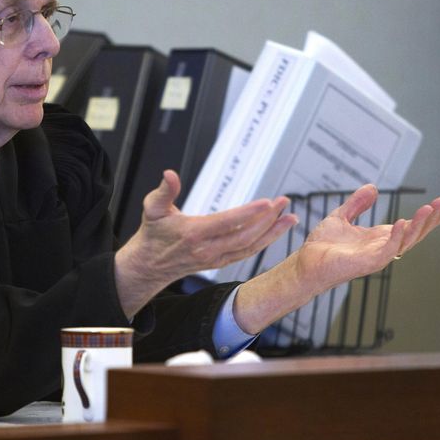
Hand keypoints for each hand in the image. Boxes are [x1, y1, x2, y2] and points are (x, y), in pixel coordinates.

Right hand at [114, 170, 297, 317]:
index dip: (248, 213)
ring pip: (250, 246)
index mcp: (193, 234)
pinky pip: (247, 252)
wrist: (148, 265)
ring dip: (273, 232)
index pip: (226, 223)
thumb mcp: (152, 209)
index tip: (267, 202)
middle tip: (284, 202)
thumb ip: (164, 191)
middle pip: (245, 235)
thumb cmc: (152, 234)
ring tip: (291, 217)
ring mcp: (216, 258)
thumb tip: (169, 174)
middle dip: (268, 219)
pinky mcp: (220, 262)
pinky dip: (264, 242)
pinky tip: (276, 230)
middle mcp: (208, 249)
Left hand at [234, 184, 439, 333]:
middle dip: (433, 219)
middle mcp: (383, 247)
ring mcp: (378, 256)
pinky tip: (402, 221)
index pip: (410, 225)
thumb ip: (357, 204)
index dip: (428, 214)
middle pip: (416, 233)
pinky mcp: (368, 263)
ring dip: (420, 225)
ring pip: (407, 241)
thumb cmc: (322, 246)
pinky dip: (396, 236)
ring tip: (431, 208)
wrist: (305, 262)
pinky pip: (388, 250)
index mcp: (380, 237)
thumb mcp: (340, 217)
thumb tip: (373, 188)